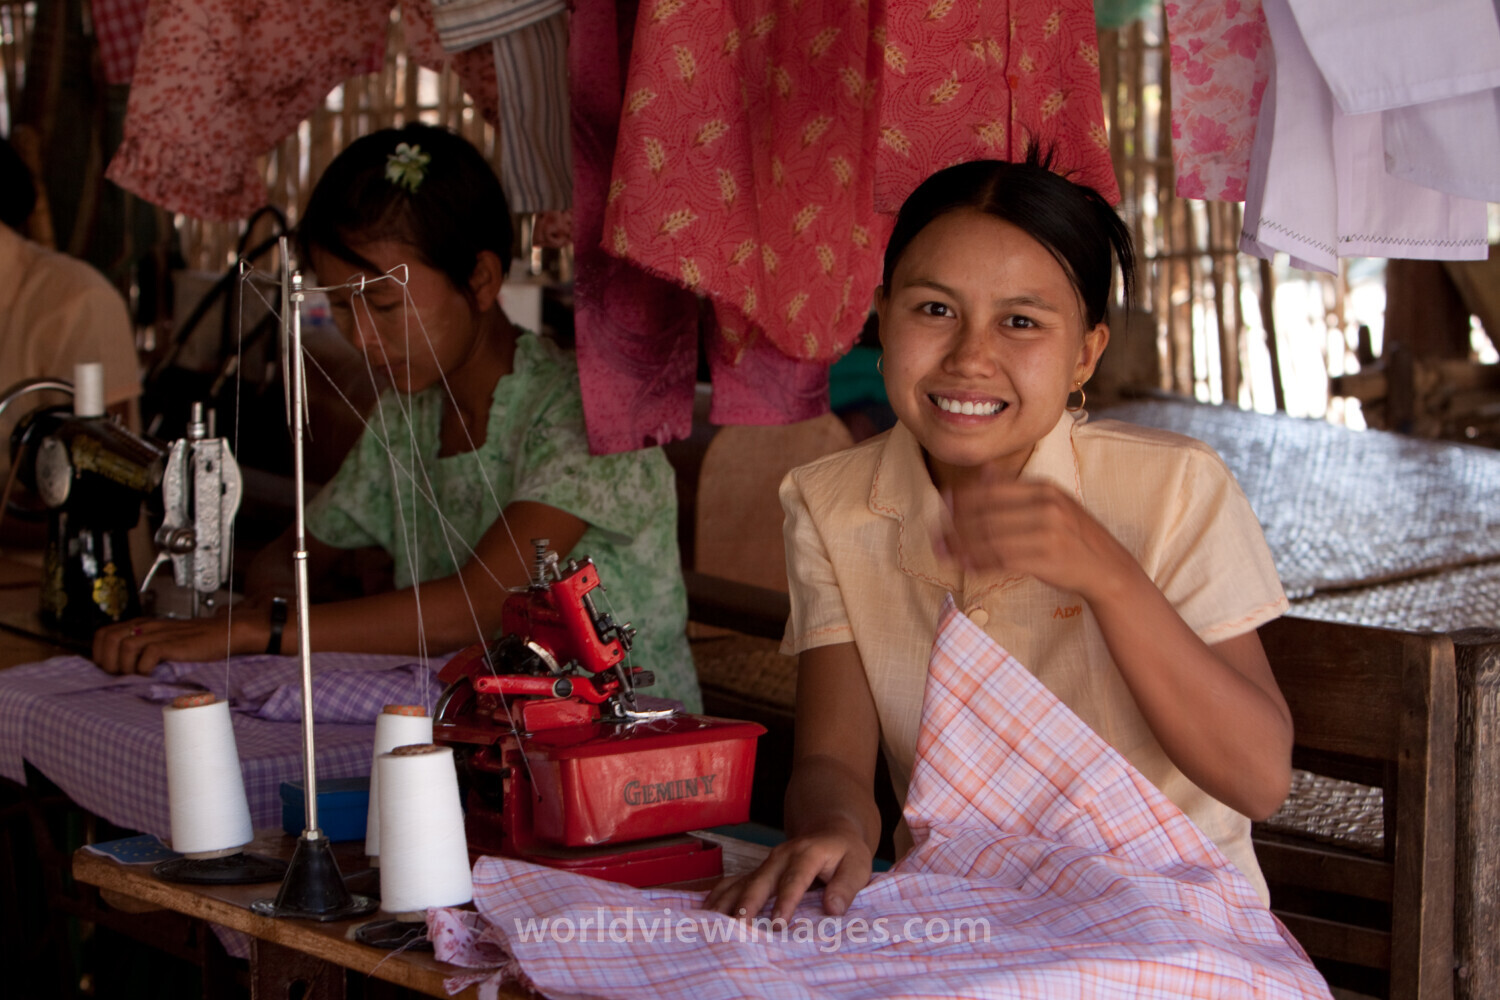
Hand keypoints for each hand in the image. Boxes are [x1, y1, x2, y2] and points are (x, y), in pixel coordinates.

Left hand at [93, 608, 261, 674]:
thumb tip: (122, 666)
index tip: (110, 668)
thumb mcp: (164, 640)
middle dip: (108, 661)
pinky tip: (153, 673)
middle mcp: (146, 627)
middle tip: (122, 674)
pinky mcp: (172, 644)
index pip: (103, 634)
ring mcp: (159, 634)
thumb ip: (144, 647)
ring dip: (125, 665)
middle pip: (108, 638)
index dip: (100, 653)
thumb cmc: (197, 641)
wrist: (225, 633)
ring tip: (137, 674)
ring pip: (123, 646)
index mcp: (142, 625)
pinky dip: (145, 668)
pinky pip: (147, 654)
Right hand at [702, 828, 872, 921]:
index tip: (776, 925)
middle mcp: (781, 856)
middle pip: (761, 881)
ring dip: (727, 902)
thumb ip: (846, 886)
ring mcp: (766, 863)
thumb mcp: (858, 865)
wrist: (829, 829)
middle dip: (748, 904)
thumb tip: (833, 908)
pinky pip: (733, 883)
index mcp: (807, 853)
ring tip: (712, 924)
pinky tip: (705, 914)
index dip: (785, 901)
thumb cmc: (846, 853)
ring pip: (742, 882)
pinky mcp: (757, 872)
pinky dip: (718, 897)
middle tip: (738, 927)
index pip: (794, 879)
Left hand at [940, 471, 1133, 598]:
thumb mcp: (1051, 502)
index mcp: (1045, 489)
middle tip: (936, 537)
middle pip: (988, 515)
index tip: (942, 508)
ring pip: (991, 539)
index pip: (992, 491)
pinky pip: (1003, 560)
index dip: (962, 500)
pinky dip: (980, 563)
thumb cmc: (1073, 536)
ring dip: (963, 548)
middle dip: (956, 527)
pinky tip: (966, 566)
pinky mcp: (1047, 558)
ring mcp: (1048, 532)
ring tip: (944, 553)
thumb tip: (983, 471)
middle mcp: (1047, 507)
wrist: (1107, 568)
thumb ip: (1016, 489)